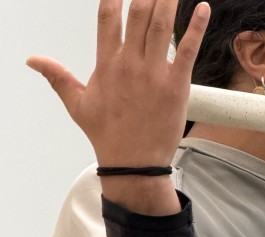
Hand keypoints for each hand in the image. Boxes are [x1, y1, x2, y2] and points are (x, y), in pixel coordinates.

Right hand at [26, 0, 209, 214]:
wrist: (133, 162)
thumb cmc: (108, 134)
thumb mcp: (76, 103)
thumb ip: (57, 76)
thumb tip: (32, 60)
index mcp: (107, 64)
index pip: (108, 18)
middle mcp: (129, 64)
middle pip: (138, 15)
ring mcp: (154, 74)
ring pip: (161, 26)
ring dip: (167, 2)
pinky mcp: (176, 85)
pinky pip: (187, 50)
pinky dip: (195, 27)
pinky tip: (202, 8)